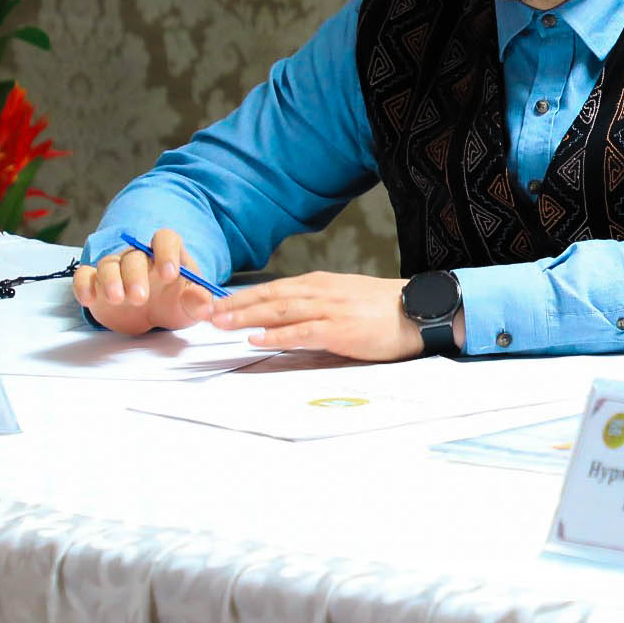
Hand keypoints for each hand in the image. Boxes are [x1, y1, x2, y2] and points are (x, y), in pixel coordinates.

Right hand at [74, 228, 218, 335]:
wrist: (151, 317)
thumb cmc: (174, 304)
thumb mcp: (191, 307)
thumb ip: (199, 303)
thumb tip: (204, 304)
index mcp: (166, 254)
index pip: (165, 238)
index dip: (166, 252)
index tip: (169, 274)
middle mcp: (139, 256)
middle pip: (134, 254)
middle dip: (135, 275)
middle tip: (140, 297)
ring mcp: (116, 268)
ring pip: (108, 264)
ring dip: (111, 281)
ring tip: (118, 299)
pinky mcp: (95, 283)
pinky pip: (84, 276)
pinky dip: (83, 285)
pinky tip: (89, 299)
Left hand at [204, 270, 457, 360]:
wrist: (418, 310)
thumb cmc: (383, 309)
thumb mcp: (345, 298)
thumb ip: (315, 306)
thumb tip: (285, 320)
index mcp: (320, 284)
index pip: (273, 288)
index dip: (243, 296)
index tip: (218, 302)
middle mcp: (320, 291)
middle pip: (269, 296)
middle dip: (235, 305)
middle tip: (206, 312)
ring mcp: (329, 309)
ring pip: (278, 310)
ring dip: (246, 317)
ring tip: (220, 323)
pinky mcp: (340, 329)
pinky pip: (302, 331)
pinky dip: (277, 335)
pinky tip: (258, 338)